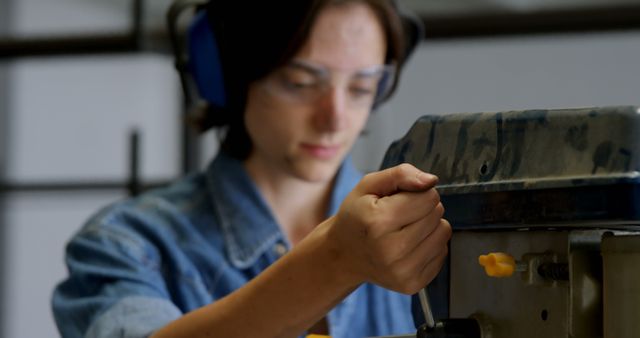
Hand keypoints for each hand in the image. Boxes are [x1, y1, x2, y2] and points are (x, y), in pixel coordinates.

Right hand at [327, 163, 450, 293]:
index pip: (428, 197)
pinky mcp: (412, 284)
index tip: (399, 200)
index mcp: (378, 222)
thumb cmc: (357, 217)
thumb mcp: (369, 186)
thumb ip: (401, 174)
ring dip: (429, 226)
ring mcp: (402, 272)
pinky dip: (429, 245)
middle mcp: (390, 250)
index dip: (416, 192)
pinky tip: (408, 246)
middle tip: (400, 216)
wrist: (343, 255)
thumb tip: (432, 181)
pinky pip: (442, 253)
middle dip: (423, 208)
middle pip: (436, 214)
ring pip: (444, 233)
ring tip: (405, 229)